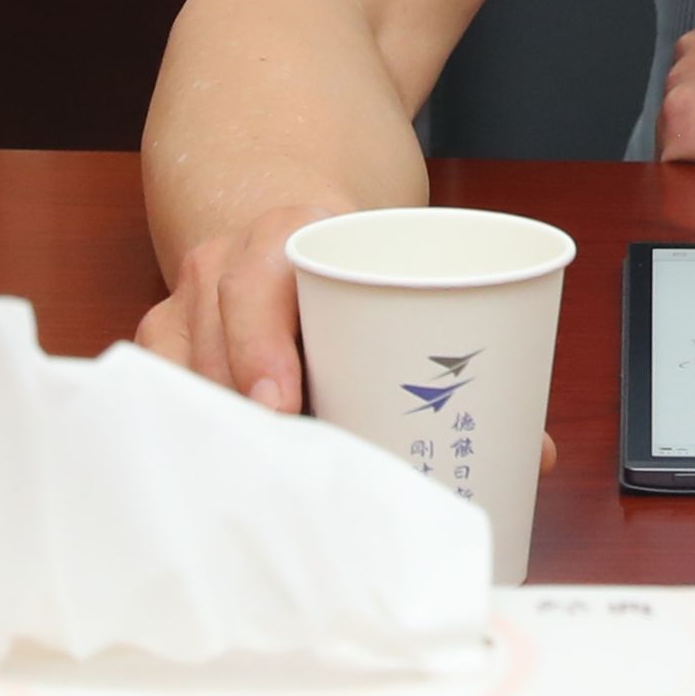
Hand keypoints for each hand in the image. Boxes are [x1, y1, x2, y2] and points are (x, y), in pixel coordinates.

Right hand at [133, 209, 561, 473]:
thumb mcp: (400, 274)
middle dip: (239, 407)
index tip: (284, 402)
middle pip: (210, 338)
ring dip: (213, 429)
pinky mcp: (171, 339)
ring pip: (178, 369)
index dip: (263, 344)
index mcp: (289, 234)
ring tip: (255, 486)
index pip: (258, 282)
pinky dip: (180, 429)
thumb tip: (536, 451)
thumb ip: (462, 355)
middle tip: (277, 467)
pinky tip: (210, 474)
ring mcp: (188, 302)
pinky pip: (157, 386)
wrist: (285, 210)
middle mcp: (224, 263)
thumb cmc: (355, 257)